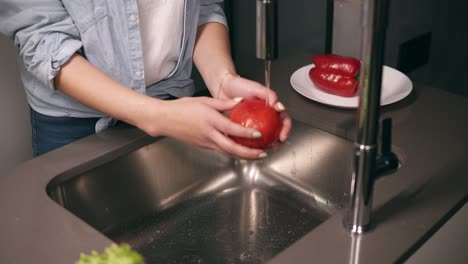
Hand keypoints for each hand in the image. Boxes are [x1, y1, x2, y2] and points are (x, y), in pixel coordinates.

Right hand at [139, 96, 268, 158]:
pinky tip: (240, 150)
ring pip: (227, 152)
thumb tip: (239, 102)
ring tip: (256, 155)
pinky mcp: (203, 146)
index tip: (258, 134)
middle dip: (248, 153)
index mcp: (210, 120)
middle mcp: (209, 134)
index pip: (232, 129)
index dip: (246, 134)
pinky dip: (232, 152)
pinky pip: (221, 150)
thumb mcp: (204, 100)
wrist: (164, 119)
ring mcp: (206, 142)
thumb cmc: (182, 108)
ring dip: (243, 156)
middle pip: (232, 148)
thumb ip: (223, 103)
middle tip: (261, 153)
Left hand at [215, 73, 291, 142]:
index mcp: (271, 108)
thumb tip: (280, 106)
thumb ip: (270, 95)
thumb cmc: (240, 85)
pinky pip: (249, 137)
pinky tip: (249, 147)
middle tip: (274, 146)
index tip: (282, 136)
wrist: (223, 87)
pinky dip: (251, 143)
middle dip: (278, 141)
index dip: (286, 129)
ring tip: (264, 149)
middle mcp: (265, 116)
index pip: (284, 119)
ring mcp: (255, 122)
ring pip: (264, 136)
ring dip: (266, 144)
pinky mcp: (244, 127)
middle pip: (276, 131)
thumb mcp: (257, 88)